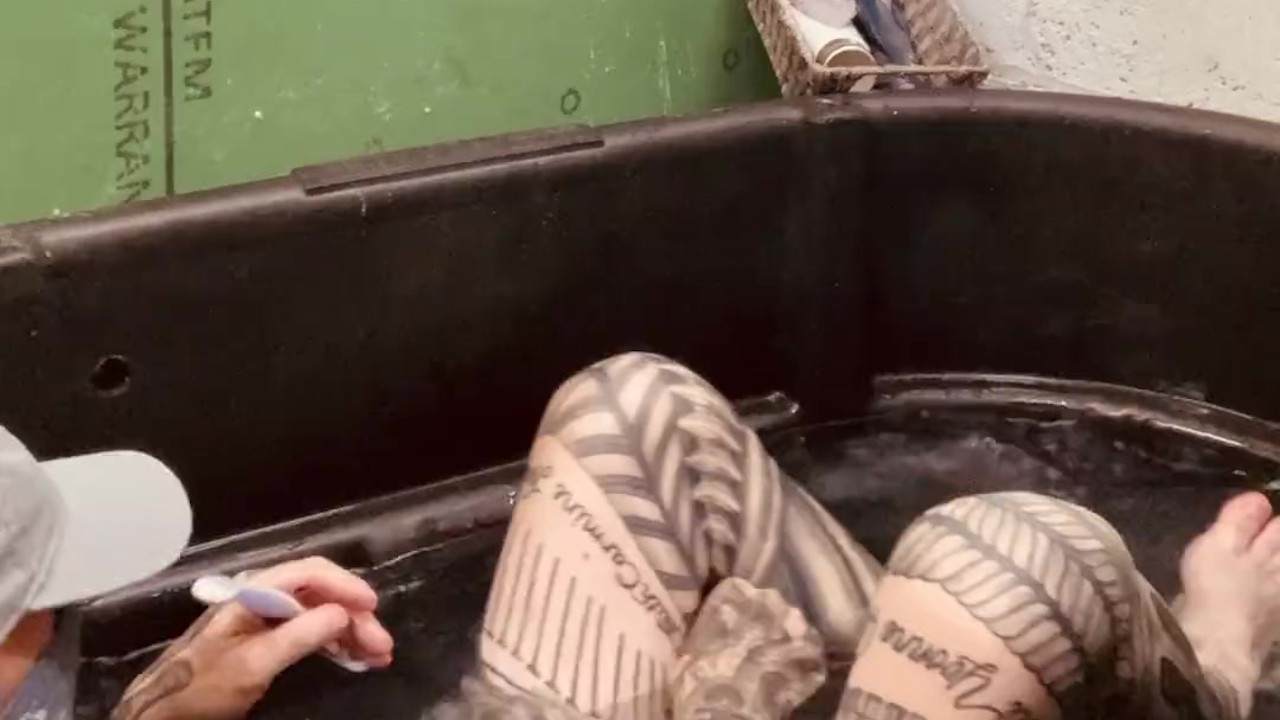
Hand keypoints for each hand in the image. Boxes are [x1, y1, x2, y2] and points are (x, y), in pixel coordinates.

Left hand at [110, 557, 394, 719]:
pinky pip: (310, 635)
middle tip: (383, 647)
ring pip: (319, 615)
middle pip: (319, 595)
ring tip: (379, 656)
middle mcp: (261, 601)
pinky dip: (336, 645)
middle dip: (355, 617)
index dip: (344, 585)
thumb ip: (296, 637)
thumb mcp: (250, 666)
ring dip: (351, 632)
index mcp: (252, 595)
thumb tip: (342, 613)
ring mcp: (264, 623)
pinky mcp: (265, 645)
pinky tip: (355, 658)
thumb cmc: (199, 690)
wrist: (159, 717)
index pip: (308, 573)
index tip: (373, 608)